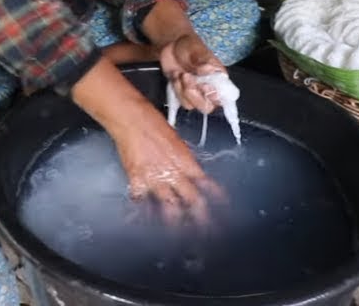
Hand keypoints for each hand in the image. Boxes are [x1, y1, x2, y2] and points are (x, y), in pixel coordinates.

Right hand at [70, 58, 222, 225]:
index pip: (208, 185)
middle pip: (193, 202)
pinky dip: (142, 214)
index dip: (218, 198)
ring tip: (180, 238)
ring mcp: (155, 181)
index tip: (225, 209)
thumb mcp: (177, 142)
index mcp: (186, 163)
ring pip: (170, 209)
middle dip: (203, 220)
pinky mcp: (137, 182)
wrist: (133, 120)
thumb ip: (183, 161)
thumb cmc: (154, 124)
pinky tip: (143, 224)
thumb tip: (189, 172)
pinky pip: (141, 203)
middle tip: (210, 233)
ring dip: (176, 225)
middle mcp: (174, 175)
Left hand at [160, 34, 226, 114]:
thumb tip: (208, 69)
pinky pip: (179, 100)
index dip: (214, 96)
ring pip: (190, 105)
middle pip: (206, 107)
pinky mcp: (182, 93)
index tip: (203, 84)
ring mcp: (195, 92)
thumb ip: (203, 59)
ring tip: (180, 73)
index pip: (223, 97)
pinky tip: (175, 75)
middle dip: (194, 95)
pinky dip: (175, 89)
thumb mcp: (197, 49)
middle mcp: (209, 89)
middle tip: (186, 76)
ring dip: (182, 90)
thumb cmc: (190, 46)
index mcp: (219, 79)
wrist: (172, 44)